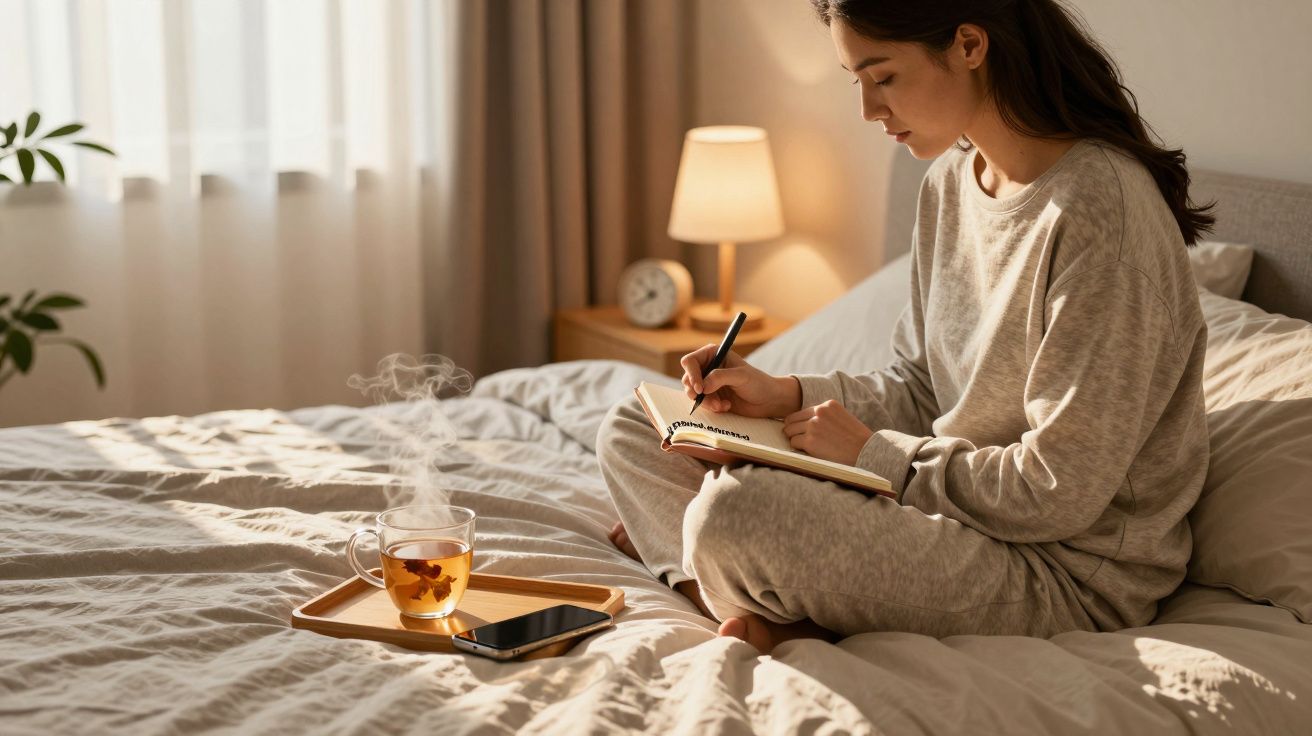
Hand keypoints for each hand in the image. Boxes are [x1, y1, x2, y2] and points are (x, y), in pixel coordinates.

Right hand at [679, 344, 800, 417]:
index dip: (691, 374)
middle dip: (696, 391)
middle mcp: (708, 367)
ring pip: (692, 393)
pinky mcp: (712, 397)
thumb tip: (702, 387)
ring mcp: (709, 383)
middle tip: (703, 398)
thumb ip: (720, 377)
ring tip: (721, 405)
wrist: (768, 401)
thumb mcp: (741, 376)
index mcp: (713, 354)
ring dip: (705, 402)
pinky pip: (702, 404)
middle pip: (687, 378)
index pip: (690, 361)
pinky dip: (711, 407)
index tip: (699, 388)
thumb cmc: (758, 383)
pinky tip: (726, 406)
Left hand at [782, 400, 872, 465]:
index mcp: (827, 405)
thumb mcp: (841, 418)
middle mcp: (818, 412)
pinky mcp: (810, 441)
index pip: (802, 412)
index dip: (800, 423)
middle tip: (800, 440)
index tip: (802, 431)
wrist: (866, 452)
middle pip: (792, 420)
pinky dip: (799, 448)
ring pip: (790, 431)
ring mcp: (813, 426)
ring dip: (796, 439)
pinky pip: (794, 443)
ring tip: (807, 446)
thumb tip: (804, 423)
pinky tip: (810, 451)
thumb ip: (824, 416)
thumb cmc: (856, 439)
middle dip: (794, 430)